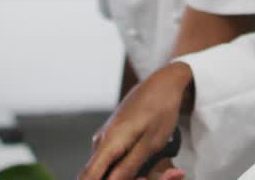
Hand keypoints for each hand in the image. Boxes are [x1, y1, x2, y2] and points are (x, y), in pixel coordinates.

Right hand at [80, 62, 193, 179]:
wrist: (163, 83)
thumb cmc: (160, 110)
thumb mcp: (151, 143)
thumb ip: (129, 166)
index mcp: (108, 143)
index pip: (88, 177)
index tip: (133, 178)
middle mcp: (100, 142)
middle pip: (100, 175)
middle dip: (128, 179)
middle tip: (159, 174)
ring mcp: (105, 139)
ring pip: (109, 168)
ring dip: (132, 174)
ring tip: (166, 170)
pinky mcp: (112, 138)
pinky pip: (115, 159)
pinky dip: (132, 165)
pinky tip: (153, 161)